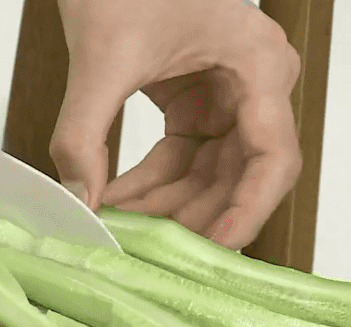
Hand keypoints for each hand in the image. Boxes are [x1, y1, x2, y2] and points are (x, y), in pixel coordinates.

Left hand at [51, 0, 300, 249]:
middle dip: (191, 213)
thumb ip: (83, 132)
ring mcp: (230, 97)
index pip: (273, 157)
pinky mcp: (200, 104)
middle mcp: (256, 85)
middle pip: (241, 175)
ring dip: (166, 204)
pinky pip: (185, 157)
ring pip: (211, 174)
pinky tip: (117, 199)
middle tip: (147, 245)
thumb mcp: (103, 56)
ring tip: (120, 225)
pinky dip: (153, 182)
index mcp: (258, 65)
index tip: (214, 247)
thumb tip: (77, 198)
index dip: (249, 209)